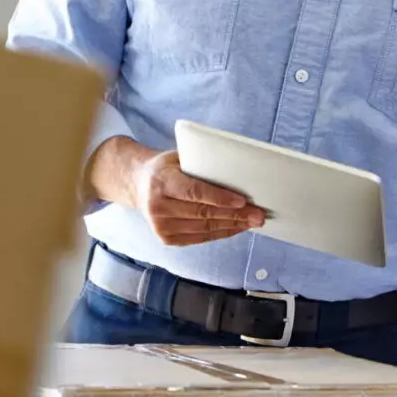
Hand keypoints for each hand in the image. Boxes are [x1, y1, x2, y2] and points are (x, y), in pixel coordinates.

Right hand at [132, 150, 266, 245]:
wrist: (137, 185)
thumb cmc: (165, 168)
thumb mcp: (177, 158)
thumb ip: (199, 165)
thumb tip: (236, 172)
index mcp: (161, 182)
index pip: (194, 192)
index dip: (220, 198)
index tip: (243, 201)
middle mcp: (158, 207)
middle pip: (203, 213)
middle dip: (235, 215)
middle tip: (259, 214)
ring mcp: (161, 226)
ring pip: (205, 228)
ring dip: (232, 226)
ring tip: (253, 222)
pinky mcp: (167, 239)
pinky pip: (201, 237)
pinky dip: (221, 233)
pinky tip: (236, 228)